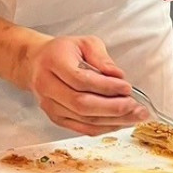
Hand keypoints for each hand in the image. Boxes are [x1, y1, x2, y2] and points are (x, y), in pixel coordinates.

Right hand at [22, 36, 147, 135]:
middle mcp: (47, 86)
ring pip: (84, 119)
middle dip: (113, 108)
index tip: (127, 87)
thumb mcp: (84, 43)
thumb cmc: (63, 51)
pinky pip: (82, 128)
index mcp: (53, 62)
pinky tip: (120, 122)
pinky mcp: (56, 119)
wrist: (36, 64)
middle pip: (82, 104)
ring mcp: (50, 105)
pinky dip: (104, 128)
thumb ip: (102, 58)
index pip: (81, 80)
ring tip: (135, 116)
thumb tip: (118, 77)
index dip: (106, 86)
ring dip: (113, 120)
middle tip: (136, 107)